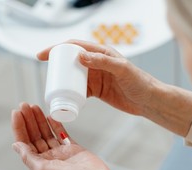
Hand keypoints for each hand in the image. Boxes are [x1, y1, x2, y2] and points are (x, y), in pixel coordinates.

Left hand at [11, 103, 138, 169]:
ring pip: (47, 133)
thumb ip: (28, 157)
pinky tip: (50, 116)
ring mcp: (61, 153)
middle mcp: (48, 159)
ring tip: (34, 106)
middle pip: (34, 136)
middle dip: (29, 120)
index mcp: (38, 165)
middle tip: (24, 104)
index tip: (17, 113)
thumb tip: (16, 145)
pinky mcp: (74, 149)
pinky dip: (56, 125)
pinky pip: (62, 134)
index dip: (20, 127)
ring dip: (40, 120)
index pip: (25, 143)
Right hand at [37, 40, 159, 115]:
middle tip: (47, 76)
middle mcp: (97, 63)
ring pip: (74, 76)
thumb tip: (79, 56)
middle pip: (71, 60)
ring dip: (63, 80)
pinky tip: (66, 98)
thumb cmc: (140, 82)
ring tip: (53, 87)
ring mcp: (96, 77)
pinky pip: (80, 90)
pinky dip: (72, 93)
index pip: (75, 46)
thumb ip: (103, 61)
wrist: (148, 101)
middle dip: (57, 65)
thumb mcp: (122, 69)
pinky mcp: (97, 90)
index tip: (43, 56)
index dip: (57, 49)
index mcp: (102, 52)